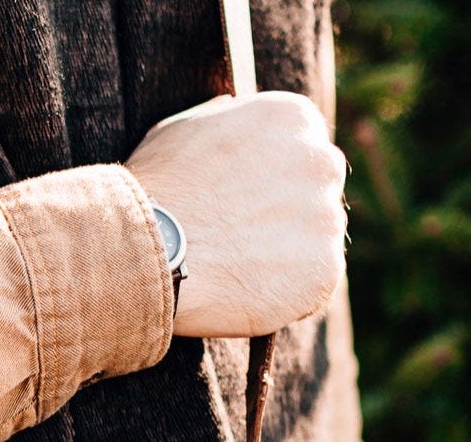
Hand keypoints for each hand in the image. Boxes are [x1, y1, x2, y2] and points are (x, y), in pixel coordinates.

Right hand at [125, 91, 347, 338]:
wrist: (144, 252)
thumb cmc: (155, 191)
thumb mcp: (184, 129)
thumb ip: (227, 120)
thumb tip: (236, 116)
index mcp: (294, 118)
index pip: (301, 152)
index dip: (268, 185)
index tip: (239, 208)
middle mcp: (321, 162)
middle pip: (316, 195)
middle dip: (285, 217)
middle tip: (237, 242)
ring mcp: (326, 220)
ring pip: (315, 243)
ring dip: (285, 258)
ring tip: (232, 271)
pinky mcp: (322, 273)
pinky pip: (312, 288)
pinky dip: (282, 295)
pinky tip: (242, 293)